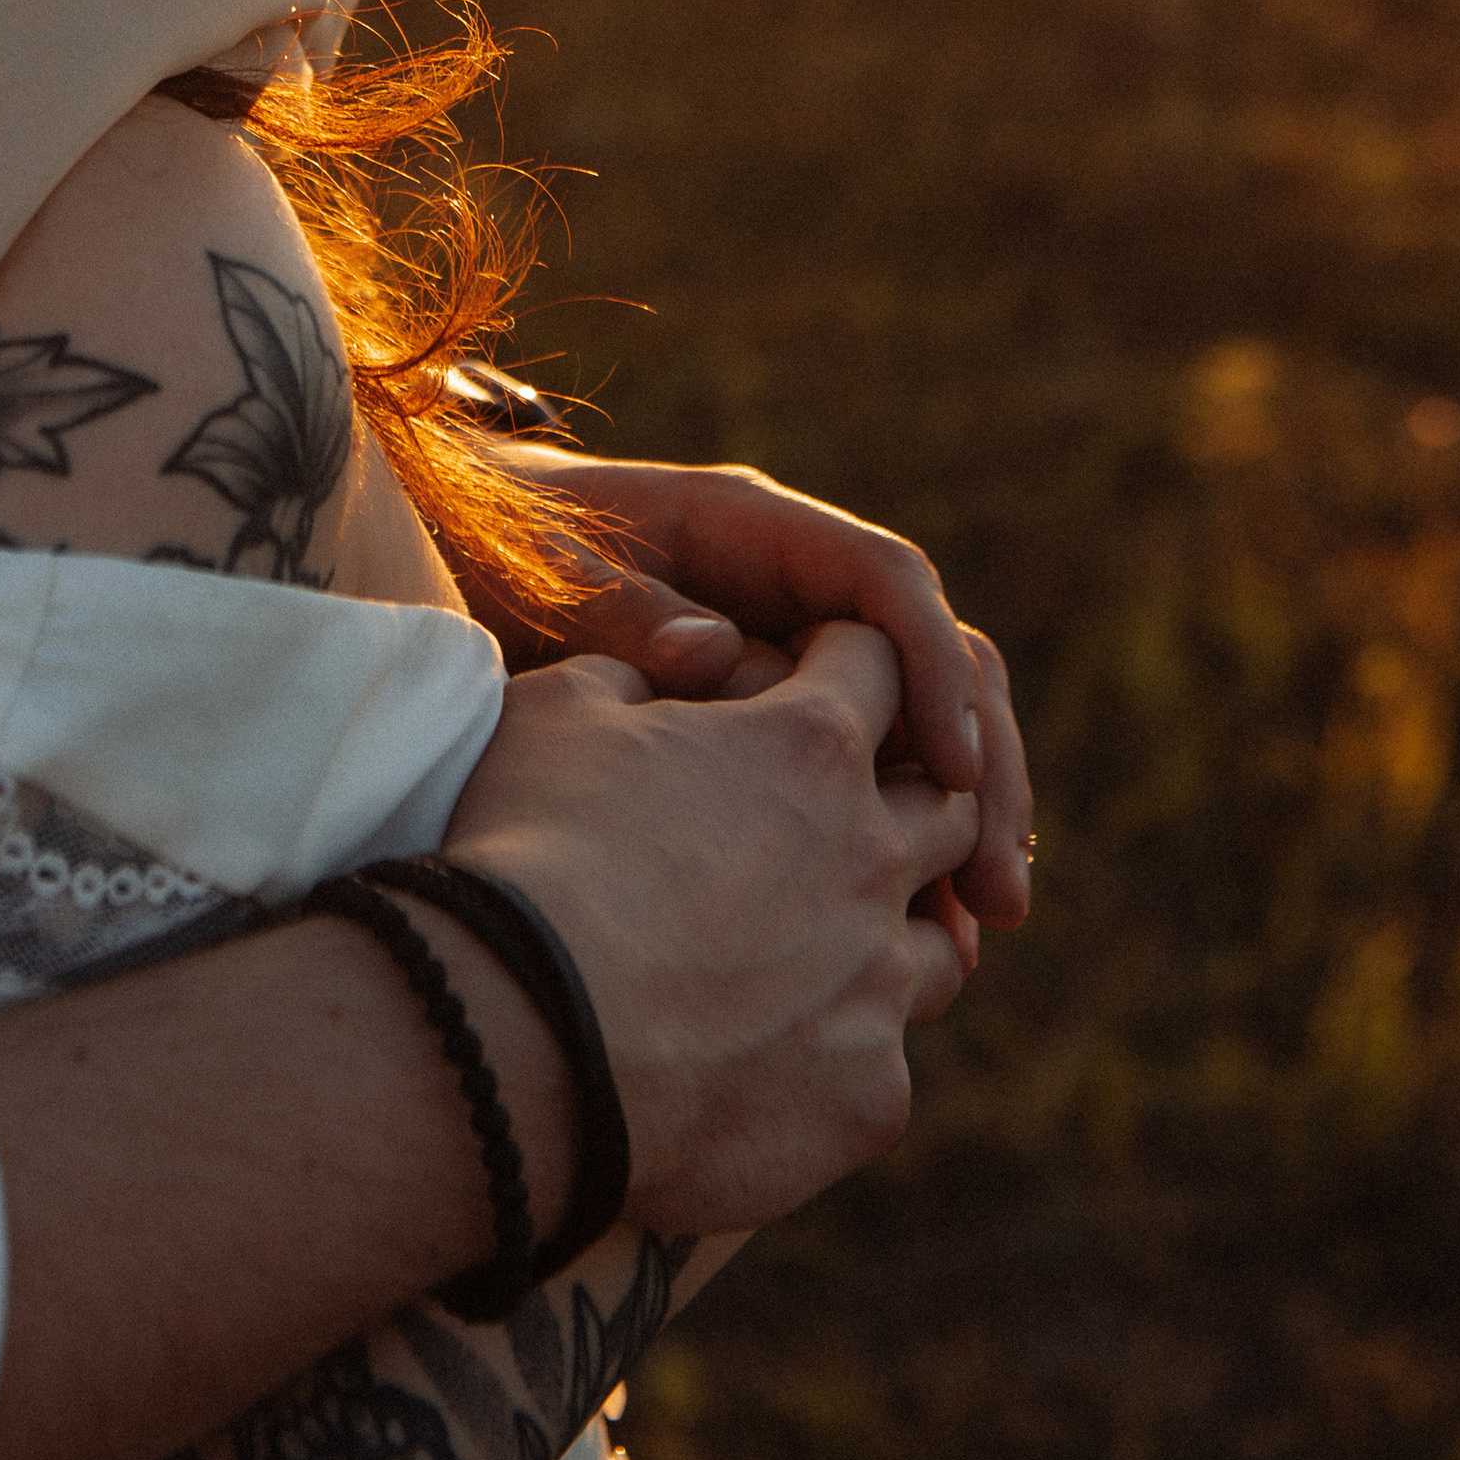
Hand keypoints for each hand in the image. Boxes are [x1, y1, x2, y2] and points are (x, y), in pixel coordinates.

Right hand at [440, 621, 980, 1235]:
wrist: (520, 1038)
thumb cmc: (527, 852)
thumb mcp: (555, 716)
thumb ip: (633, 671)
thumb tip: (671, 673)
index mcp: (808, 747)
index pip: (875, 664)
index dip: (841, 661)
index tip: (810, 678)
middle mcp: (871, 859)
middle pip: (946, 807)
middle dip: (905, 801)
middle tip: (838, 823)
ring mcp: (879, 986)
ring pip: (942, 949)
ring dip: (898, 937)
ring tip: (833, 955)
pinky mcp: (867, 1098)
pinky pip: (884, 1068)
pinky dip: (838, 1059)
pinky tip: (777, 1069)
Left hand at [462, 444, 1033, 933]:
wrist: (460, 553)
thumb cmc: (498, 552)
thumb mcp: (539, 572)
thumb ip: (620, 607)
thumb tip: (714, 655)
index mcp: (752, 528)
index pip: (884, 579)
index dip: (931, 668)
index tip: (954, 767)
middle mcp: (796, 584)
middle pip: (935, 659)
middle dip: (983, 766)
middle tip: (1000, 882)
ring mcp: (798, 648)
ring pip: (920, 726)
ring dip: (962, 821)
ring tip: (981, 925)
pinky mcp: (783, 717)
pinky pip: (869, 773)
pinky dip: (904, 842)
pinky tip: (930, 931)